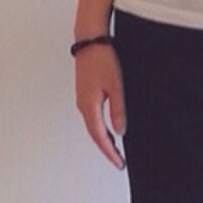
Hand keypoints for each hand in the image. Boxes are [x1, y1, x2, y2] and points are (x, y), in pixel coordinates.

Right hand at [74, 45, 126, 168]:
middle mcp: (82, 105)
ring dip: (104, 138)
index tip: (119, 164)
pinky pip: (92, 116)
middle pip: (95, 134)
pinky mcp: (85, 92)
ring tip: (116, 149)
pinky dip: (101, 126)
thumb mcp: (116, 86)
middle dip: (107, 149)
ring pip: (93, 125)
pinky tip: (110, 128)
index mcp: (89, 106)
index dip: (110, 152)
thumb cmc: (103, 58)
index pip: (100, 137)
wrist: (90, 38)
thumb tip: (120, 131)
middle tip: (119, 161)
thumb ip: (118, 110)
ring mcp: (82, 98)